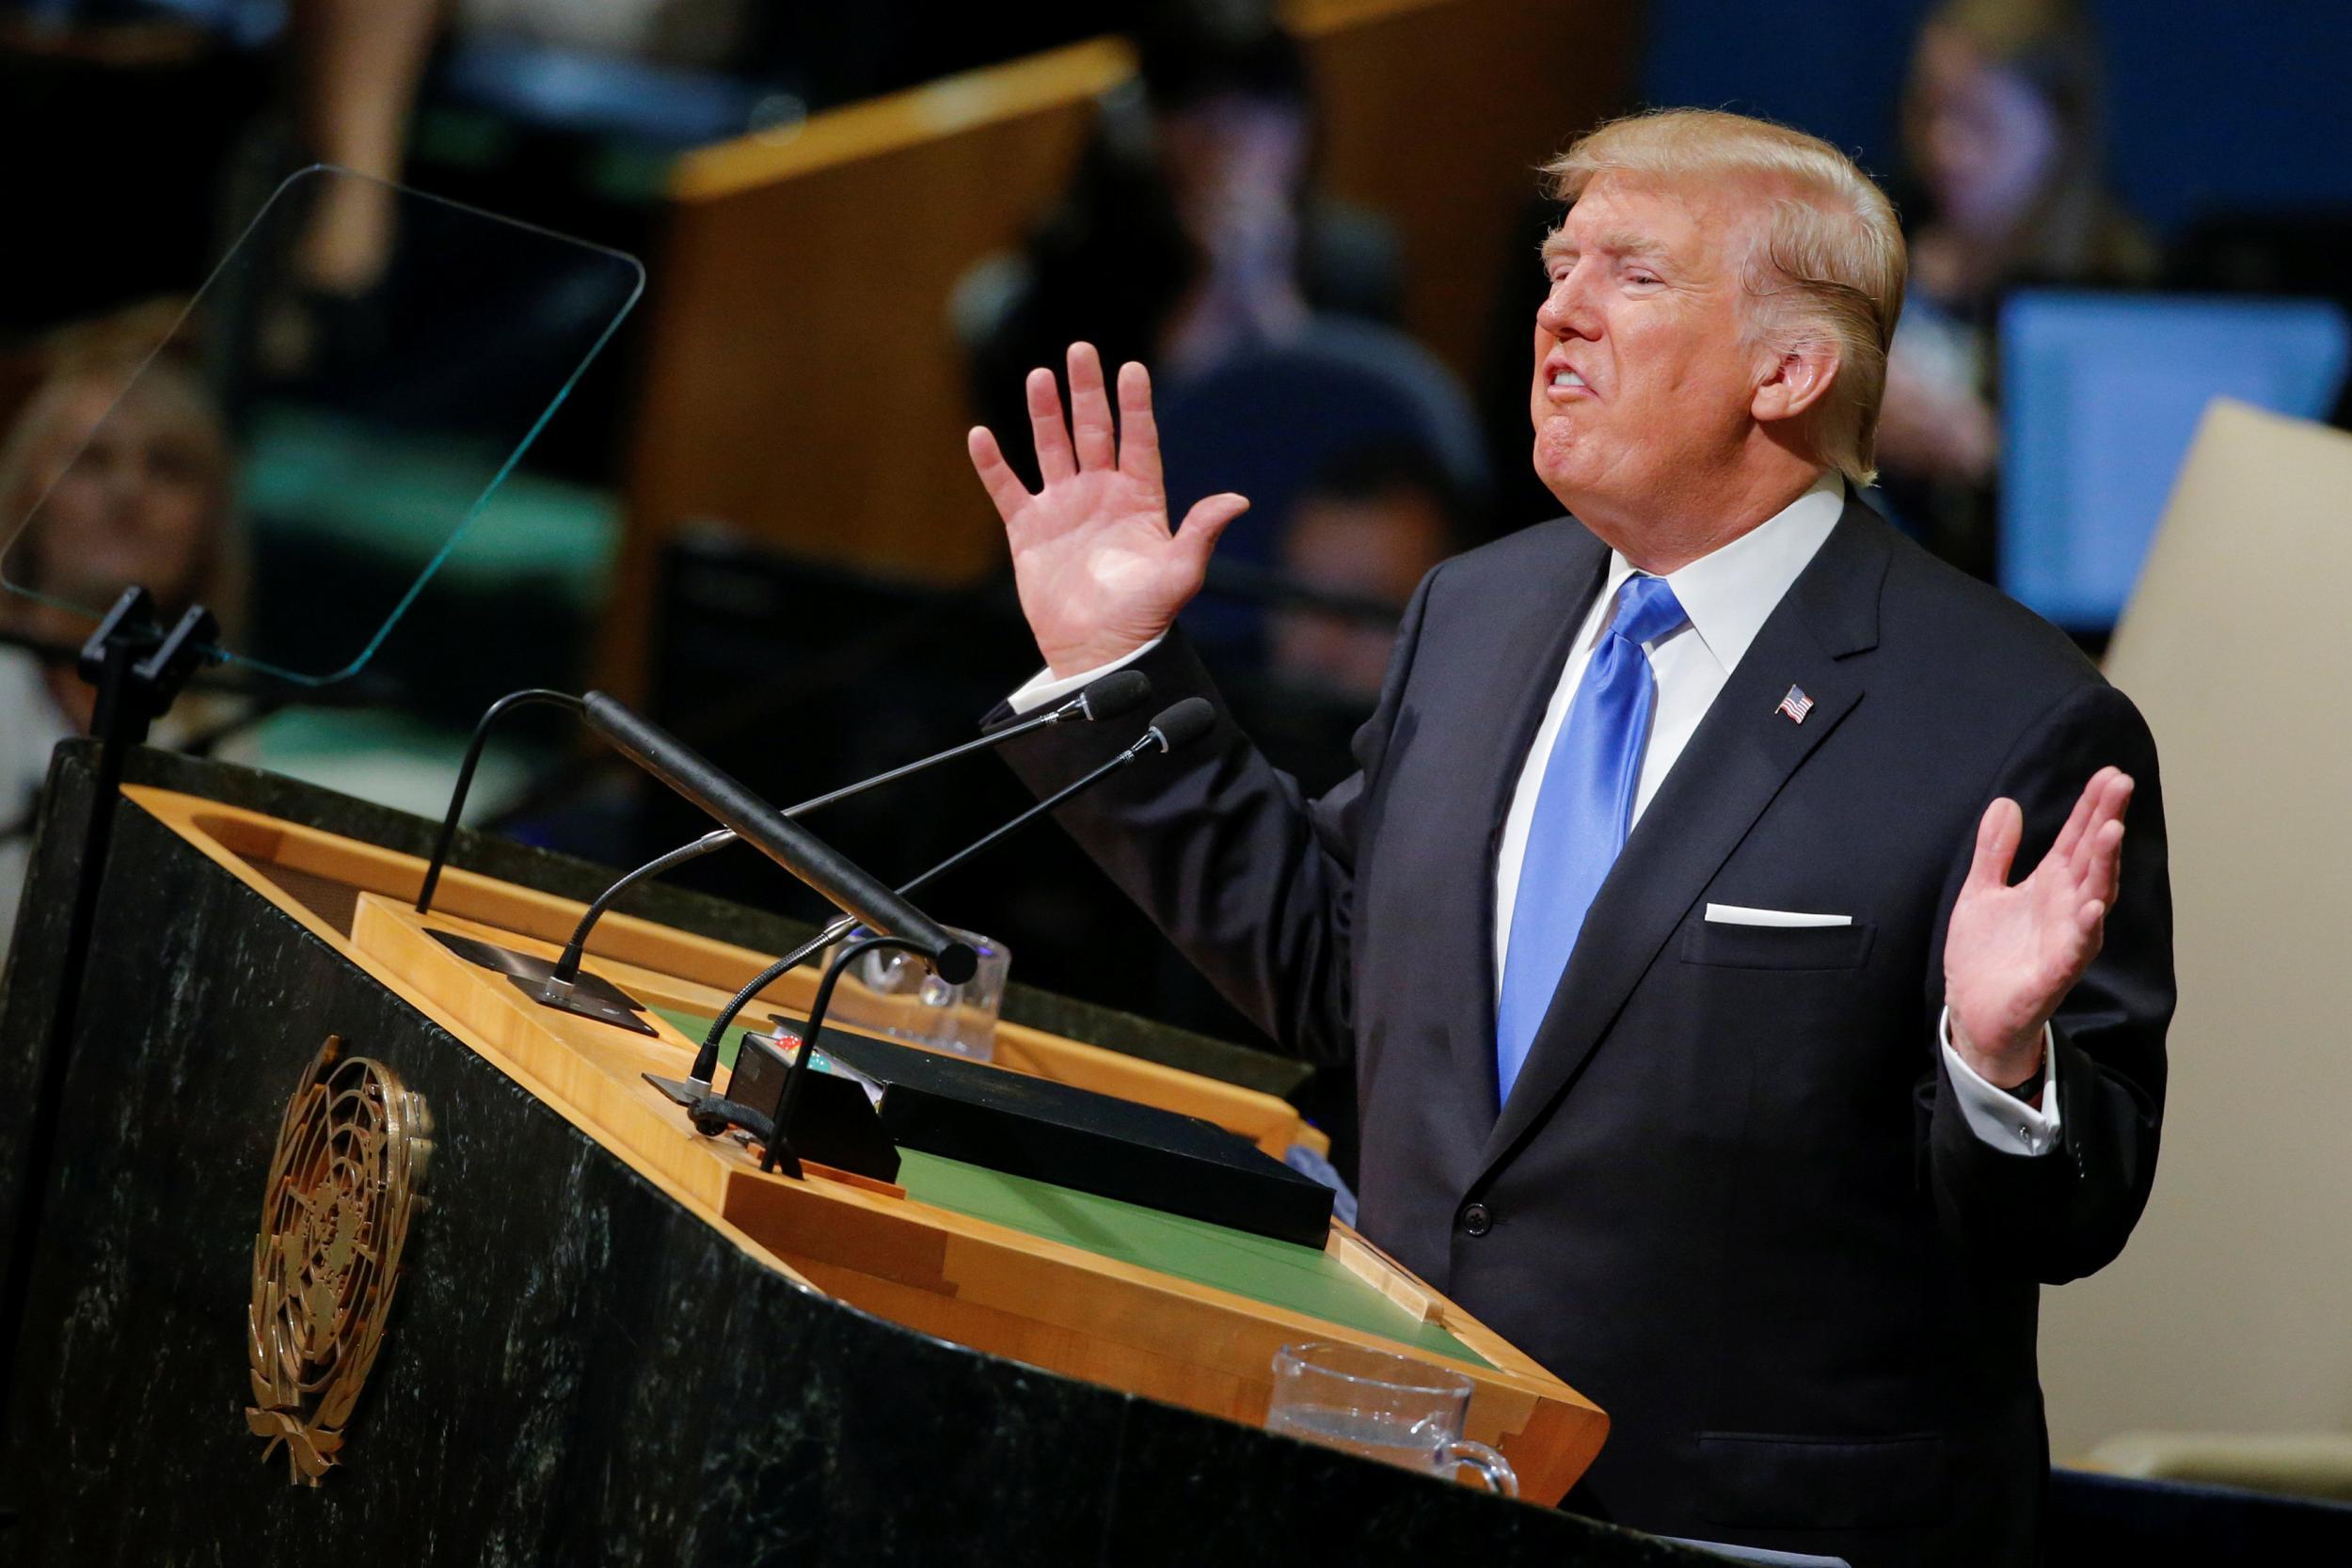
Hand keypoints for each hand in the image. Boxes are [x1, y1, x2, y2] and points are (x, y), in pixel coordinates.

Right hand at [968, 343, 1248, 676]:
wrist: (1099, 652)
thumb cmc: (1144, 616)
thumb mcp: (1180, 573)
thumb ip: (1202, 532)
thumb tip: (1238, 499)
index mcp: (1138, 499)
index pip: (1138, 440)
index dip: (1134, 406)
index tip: (1132, 368)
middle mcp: (1100, 495)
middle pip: (1092, 431)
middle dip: (1087, 391)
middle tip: (1082, 350)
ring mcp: (1063, 509)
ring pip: (1051, 448)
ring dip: (1044, 414)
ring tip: (1040, 376)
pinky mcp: (1029, 531)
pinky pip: (1007, 489)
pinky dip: (993, 464)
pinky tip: (980, 435)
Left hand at [1944, 767, 2133, 1087]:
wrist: (1973, 1012)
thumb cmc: (1985, 954)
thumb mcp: (1981, 891)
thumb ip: (1995, 850)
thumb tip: (2006, 802)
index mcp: (2049, 886)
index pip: (2076, 839)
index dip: (2091, 807)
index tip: (2109, 773)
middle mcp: (2066, 908)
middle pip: (2093, 858)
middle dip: (2106, 821)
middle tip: (2121, 783)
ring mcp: (2066, 939)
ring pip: (2094, 897)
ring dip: (2104, 865)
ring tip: (2111, 830)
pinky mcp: (2054, 974)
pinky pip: (2076, 949)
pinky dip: (2086, 927)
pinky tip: (2092, 906)